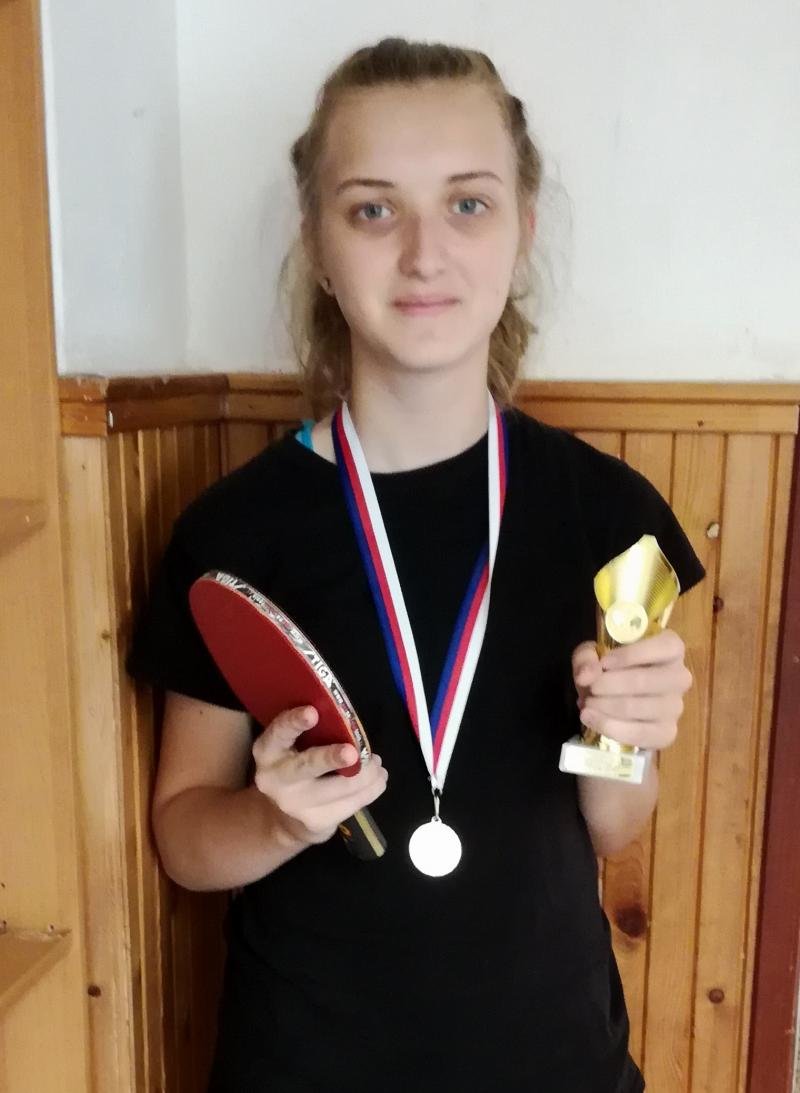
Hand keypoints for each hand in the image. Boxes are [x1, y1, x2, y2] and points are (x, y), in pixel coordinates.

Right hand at [252, 705, 387, 846]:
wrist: (286, 815)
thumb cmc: (297, 763)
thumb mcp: (292, 746)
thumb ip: (312, 732)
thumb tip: (350, 723)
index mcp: (268, 751)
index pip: (278, 733)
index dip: (294, 722)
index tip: (312, 712)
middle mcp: (276, 779)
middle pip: (307, 766)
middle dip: (331, 758)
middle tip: (353, 753)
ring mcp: (296, 804)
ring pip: (340, 788)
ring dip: (367, 773)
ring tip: (378, 764)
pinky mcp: (317, 822)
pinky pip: (352, 804)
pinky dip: (371, 790)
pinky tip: (378, 780)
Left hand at [571, 630, 693, 750]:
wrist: (612, 698)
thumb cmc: (609, 668)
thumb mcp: (593, 654)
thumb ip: (586, 658)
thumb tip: (586, 676)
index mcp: (671, 649)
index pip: (664, 648)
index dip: (632, 655)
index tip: (604, 663)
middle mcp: (680, 677)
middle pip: (648, 681)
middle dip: (612, 685)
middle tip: (591, 688)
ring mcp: (676, 707)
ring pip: (642, 708)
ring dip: (608, 706)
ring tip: (587, 703)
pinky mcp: (667, 733)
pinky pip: (641, 734)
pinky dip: (610, 727)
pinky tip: (591, 718)